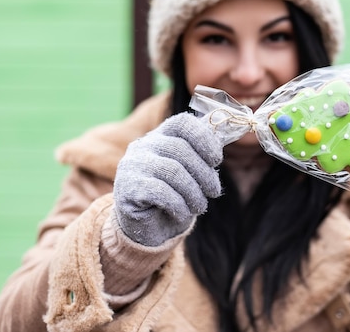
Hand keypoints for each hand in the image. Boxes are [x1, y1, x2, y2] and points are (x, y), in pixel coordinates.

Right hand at [113, 112, 222, 245]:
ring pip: (173, 171)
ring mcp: (133, 165)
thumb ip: (202, 154)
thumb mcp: (191, 172)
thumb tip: (222, 137)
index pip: (182, 123)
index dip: (204, 138)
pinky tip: (183, 212)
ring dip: (193, 192)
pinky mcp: (128, 188)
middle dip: (204, 173)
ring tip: (200, 206)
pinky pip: (160, 191)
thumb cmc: (174, 195)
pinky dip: (178, 204)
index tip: (216, 160)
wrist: (148, 227)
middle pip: (180, 149)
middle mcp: (144, 145)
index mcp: (161, 135)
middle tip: (214, 191)